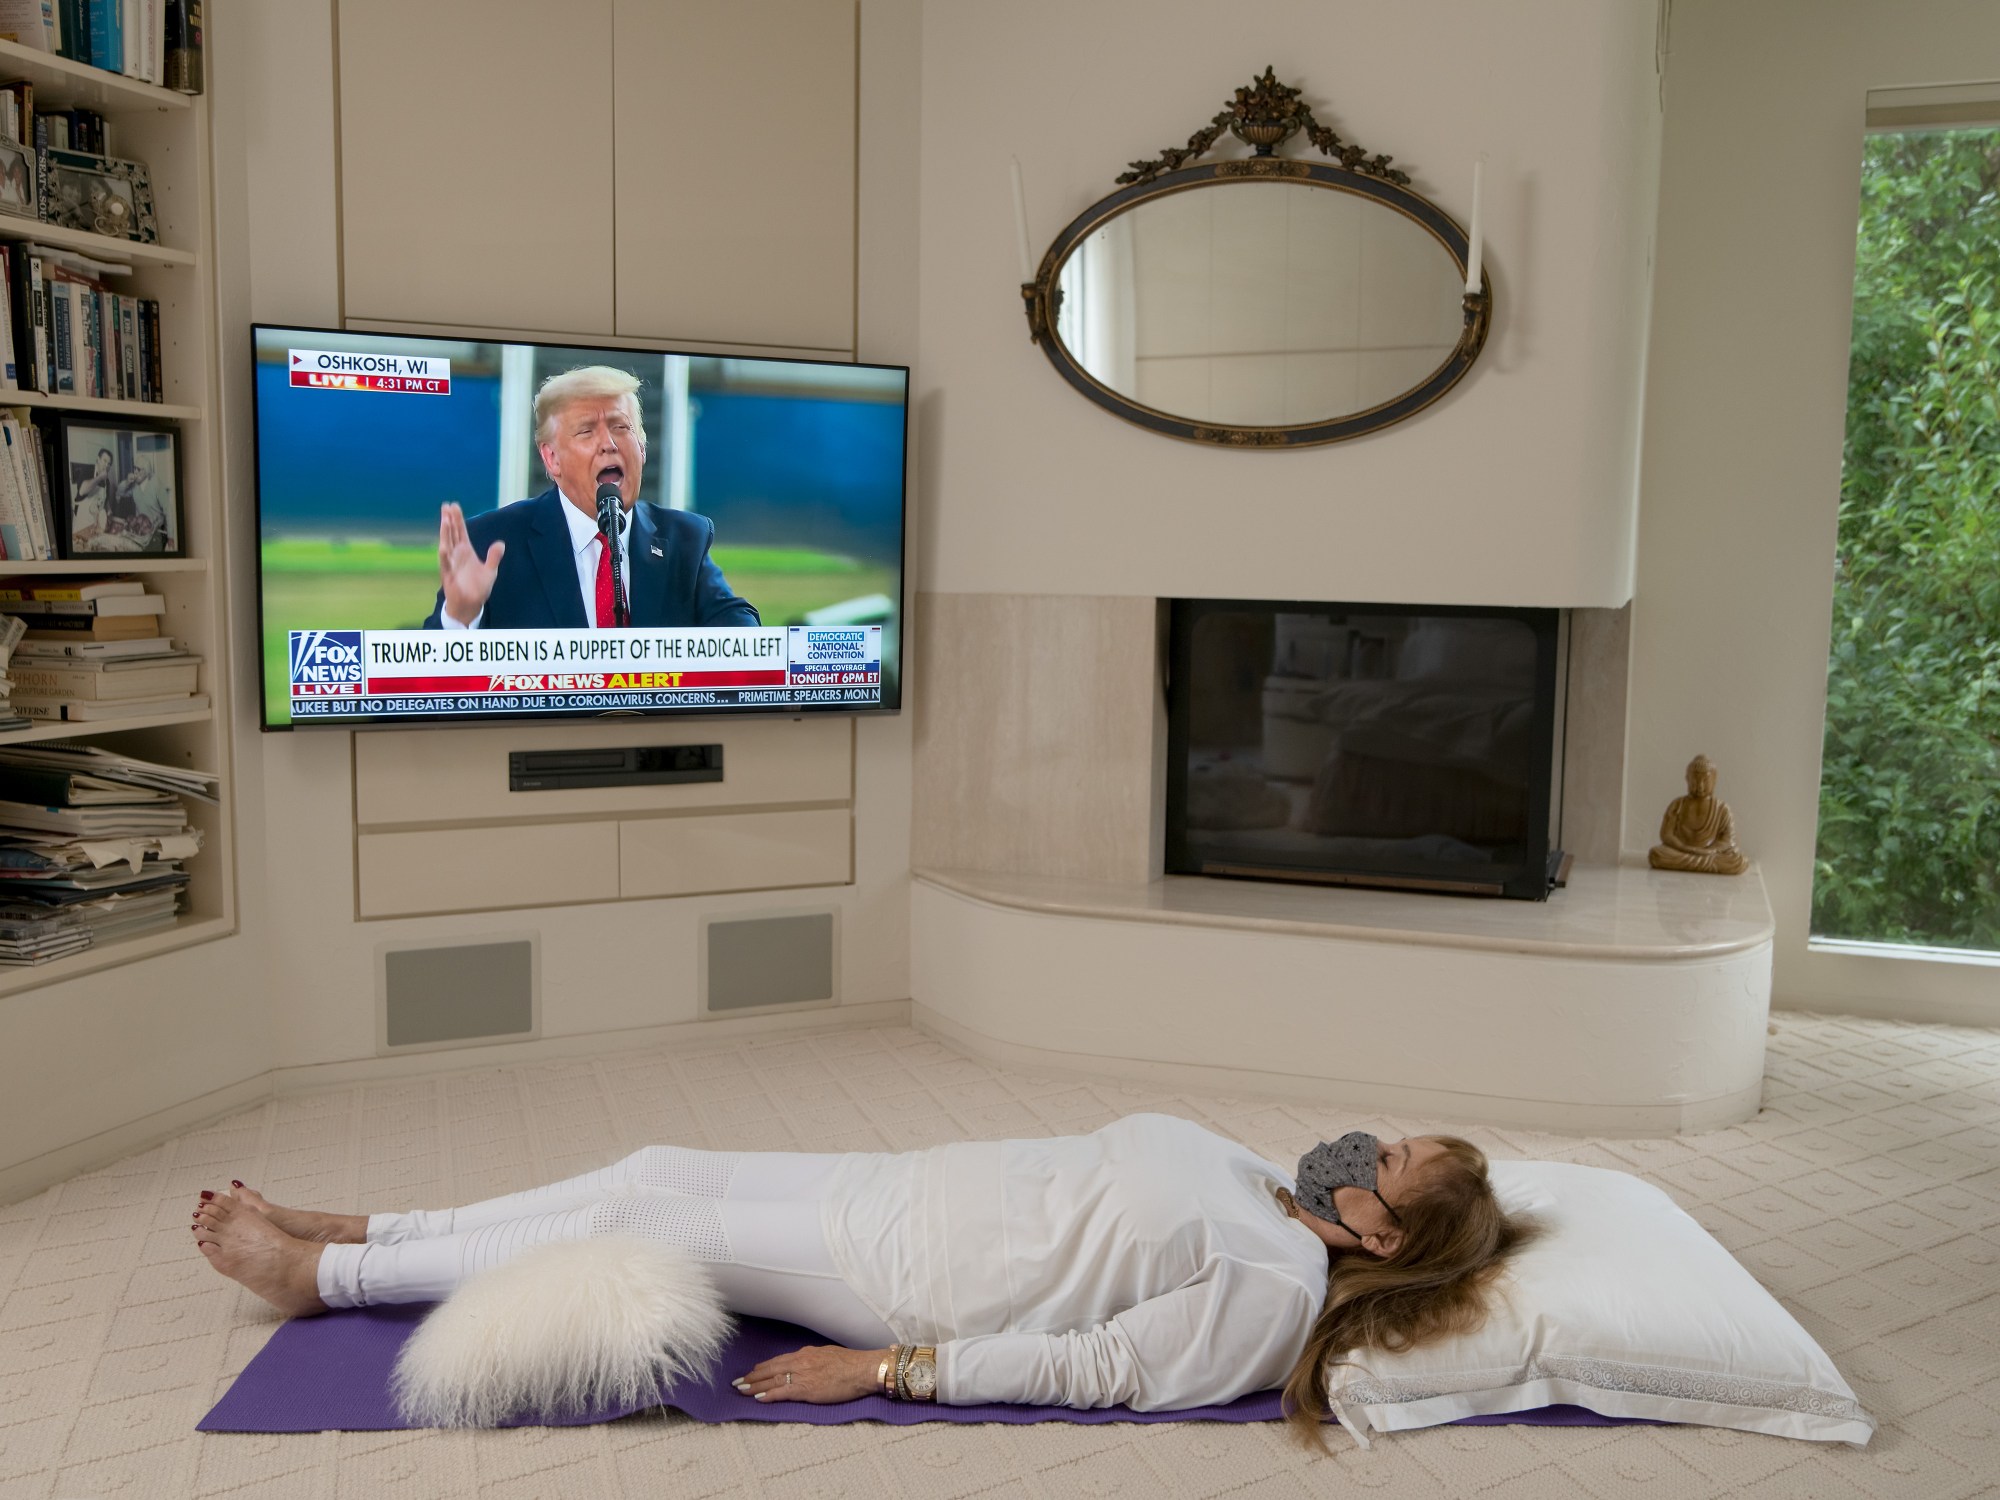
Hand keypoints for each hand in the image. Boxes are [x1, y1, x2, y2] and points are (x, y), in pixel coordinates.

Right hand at [437, 502, 504, 625]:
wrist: (471, 605)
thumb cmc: (478, 588)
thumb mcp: (490, 571)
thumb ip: (494, 557)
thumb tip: (500, 543)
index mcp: (465, 552)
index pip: (461, 532)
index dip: (458, 519)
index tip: (454, 506)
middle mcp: (456, 555)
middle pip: (452, 534)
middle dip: (449, 520)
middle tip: (447, 505)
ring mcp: (451, 564)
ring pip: (447, 545)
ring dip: (445, 533)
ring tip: (445, 520)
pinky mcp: (449, 576)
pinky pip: (446, 564)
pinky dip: (445, 556)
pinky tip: (443, 546)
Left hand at [732, 1344, 887, 1404]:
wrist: (863, 1369)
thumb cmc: (851, 1363)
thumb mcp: (828, 1355)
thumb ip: (814, 1359)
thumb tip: (807, 1363)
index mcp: (806, 1353)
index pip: (779, 1360)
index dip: (763, 1367)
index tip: (753, 1371)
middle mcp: (801, 1361)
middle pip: (771, 1369)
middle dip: (753, 1376)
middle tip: (738, 1382)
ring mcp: (802, 1375)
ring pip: (772, 1380)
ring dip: (755, 1386)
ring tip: (742, 1390)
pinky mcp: (806, 1389)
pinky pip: (782, 1392)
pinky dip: (768, 1395)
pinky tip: (758, 1398)